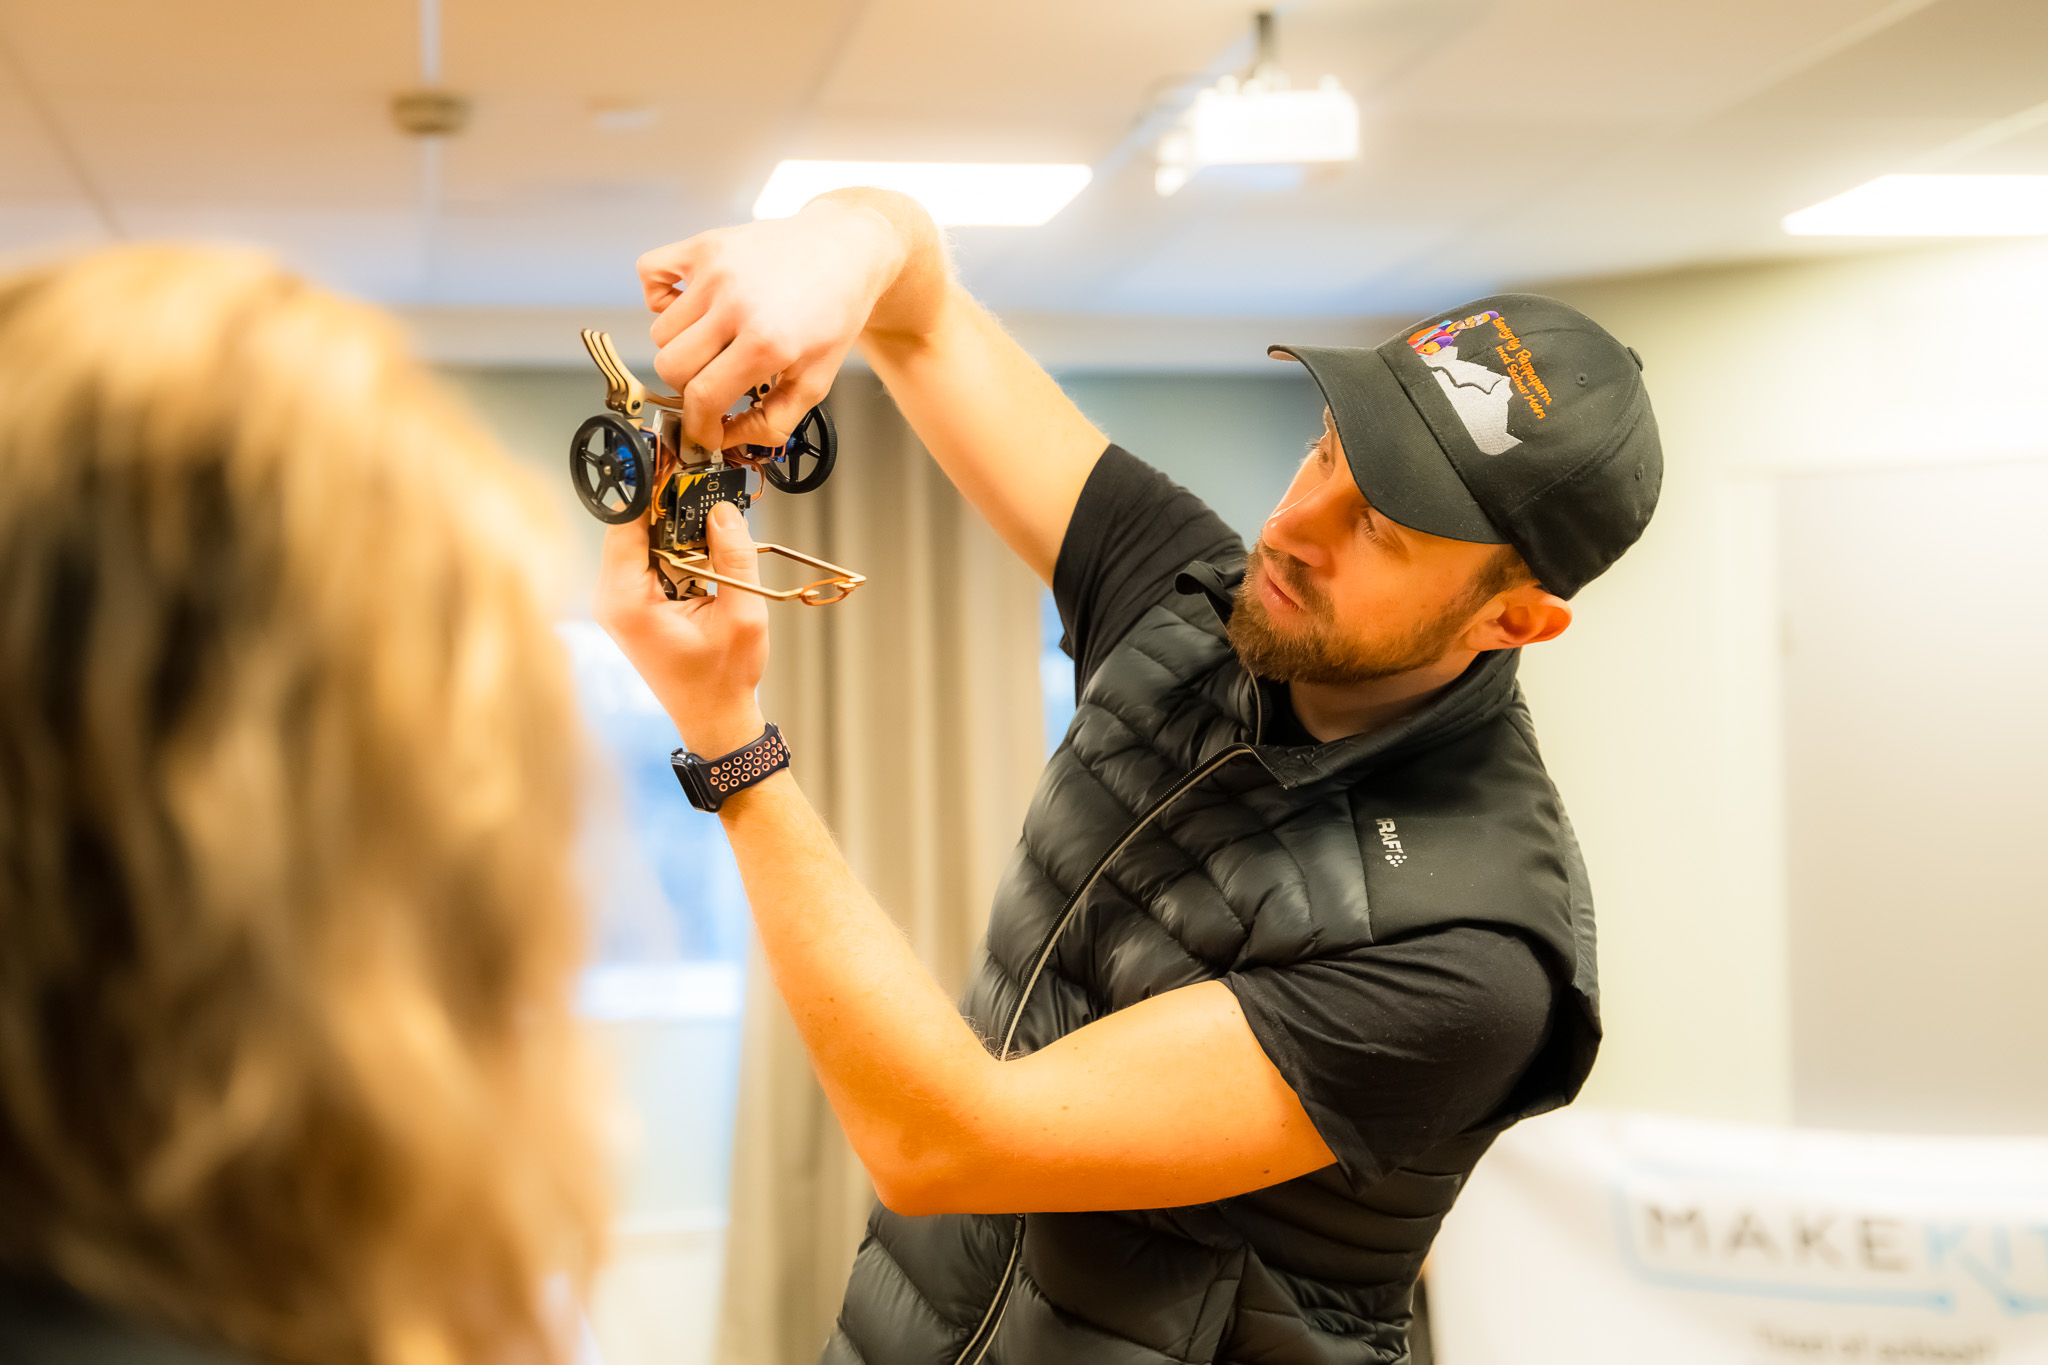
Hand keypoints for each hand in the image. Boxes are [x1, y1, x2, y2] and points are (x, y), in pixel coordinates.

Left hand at [593, 502, 769, 756]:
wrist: (715, 720)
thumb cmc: (723, 680)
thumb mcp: (742, 615)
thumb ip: (734, 557)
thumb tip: (724, 509)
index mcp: (626, 601)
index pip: (626, 525)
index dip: (649, 489)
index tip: (670, 460)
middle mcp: (613, 598)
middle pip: (632, 528)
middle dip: (668, 506)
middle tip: (702, 484)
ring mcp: (620, 602)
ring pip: (641, 541)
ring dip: (675, 526)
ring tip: (709, 512)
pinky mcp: (633, 605)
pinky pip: (649, 559)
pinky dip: (675, 547)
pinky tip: (704, 544)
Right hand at [639, 196, 907, 451]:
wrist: (846, 249)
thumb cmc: (833, 312)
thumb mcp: (817, 378)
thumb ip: (774, 421)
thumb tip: (728, 441)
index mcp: (766, 343)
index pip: (703, 397)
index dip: (697, 425)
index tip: (703, 431)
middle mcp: (735, 304)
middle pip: (671, 366)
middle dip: (688, 387)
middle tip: (713, 382)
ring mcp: (715, 271)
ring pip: (660, 330)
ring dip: (680, 345)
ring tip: (713, 339)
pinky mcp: (705, 244)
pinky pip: (649, 273)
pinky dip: (657, 295)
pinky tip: (688, 304)